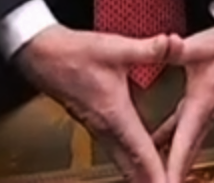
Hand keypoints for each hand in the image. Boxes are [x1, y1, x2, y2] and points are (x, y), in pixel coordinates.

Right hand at [16, 27, 177, 182]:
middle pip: (131, 166)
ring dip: (140, 174)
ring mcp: (98, 127)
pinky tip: (141, 162)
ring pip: (122, 161)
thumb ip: (148, 49)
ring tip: (158, 182)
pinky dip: (132, 161)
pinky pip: (117, 150)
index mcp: (114, 114)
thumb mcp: (116, 48)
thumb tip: (172, 44)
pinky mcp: (95, 122)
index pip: (141, 152)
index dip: (157, 173)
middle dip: (149, 181)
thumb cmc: (73, 53)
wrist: (40, 54)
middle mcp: (105, 127)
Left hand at [151, 12, 213, 180]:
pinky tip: (155, 147)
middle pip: (186, 156)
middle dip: (171, 175)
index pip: (183, 145)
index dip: (172, 170)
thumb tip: (164, 44)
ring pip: (186, 148)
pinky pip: (184, 134)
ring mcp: (206, 113)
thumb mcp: (201, 46)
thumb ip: (177, 49)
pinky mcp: (203, 107)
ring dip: (172, 164)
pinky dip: (170, 145)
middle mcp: (205, 115)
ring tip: (154, 176)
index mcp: (202, 104)